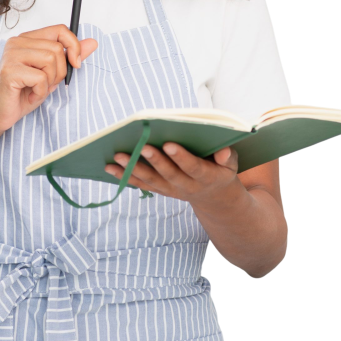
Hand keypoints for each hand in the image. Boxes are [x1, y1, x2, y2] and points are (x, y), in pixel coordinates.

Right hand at [0, 25, 97, 134]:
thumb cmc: (23, 93)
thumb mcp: (52, 74)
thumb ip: (70, 56)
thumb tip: (93, 42)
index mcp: (27, 39)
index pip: (60, 29)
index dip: (74, 46)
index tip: (76, 64)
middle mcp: (17, 42)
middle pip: (57, 48)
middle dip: (59, 71)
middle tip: (46, 84)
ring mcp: (11, 55)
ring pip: (50, 60)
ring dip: (50, 81)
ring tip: (37, 89)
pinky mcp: (9, 70)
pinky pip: (40, 78)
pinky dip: (40, 92)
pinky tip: (30, 95)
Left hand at [105, 143, 240, 207]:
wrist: (214, 196)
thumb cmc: (221, 169)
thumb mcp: (231, 164)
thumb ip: (227, 157)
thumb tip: (223, 151)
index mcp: (207, 177)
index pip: (194, 168)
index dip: (182, 157)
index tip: (170, 144)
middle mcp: (187, 186)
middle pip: (169, 175)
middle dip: (155, 160)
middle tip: (142, 146)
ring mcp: (172, 190)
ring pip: (151, 181)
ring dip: (133, 169)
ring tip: (117, 156)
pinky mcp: (160, 190)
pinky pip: (141, 184)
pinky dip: (124, 177)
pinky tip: (109, 168)